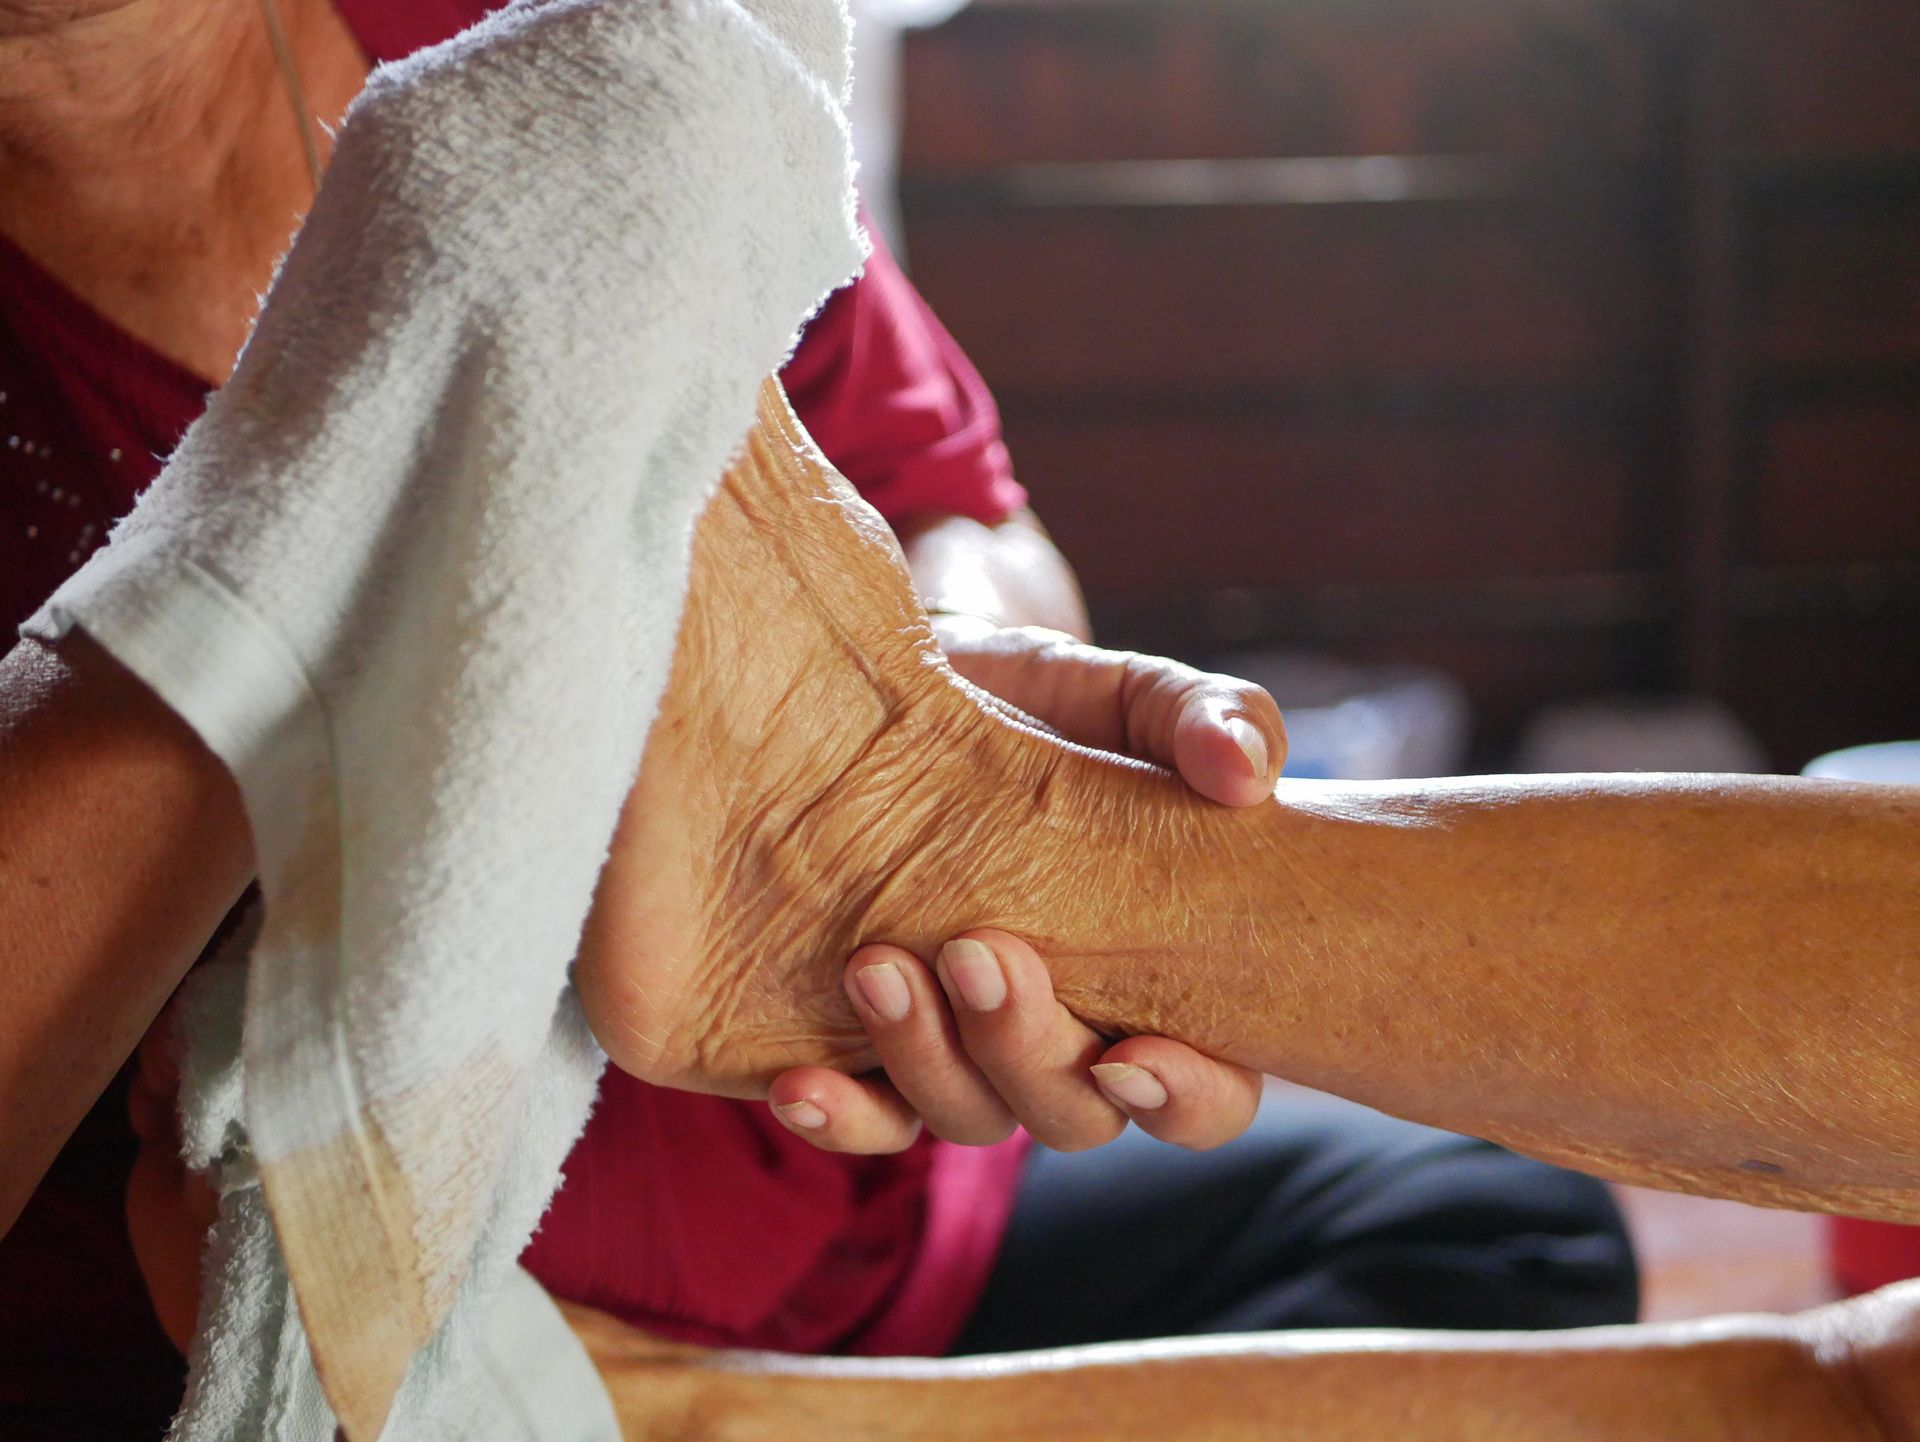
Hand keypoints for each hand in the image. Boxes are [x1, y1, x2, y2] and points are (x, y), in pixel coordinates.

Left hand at [767, 617, 1280, 1155]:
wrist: (922, 682)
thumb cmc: (1054, 702)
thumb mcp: (1134, 698)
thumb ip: (1207, 720)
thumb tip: (1246, 773)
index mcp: (1168, 984)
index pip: (1207, 1092)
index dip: (1184, 1097)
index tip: (1131, 1055)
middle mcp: (1074, 1037)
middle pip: (1072, 1114)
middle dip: (1027, 1053)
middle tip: (975, 952)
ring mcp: (974, 1047)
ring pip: (969, 1115)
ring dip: (924, 1062)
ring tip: (876, 965)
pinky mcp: (882, 1041)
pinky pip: (869, 1118)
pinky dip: (840, 1116)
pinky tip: (796, 1080)